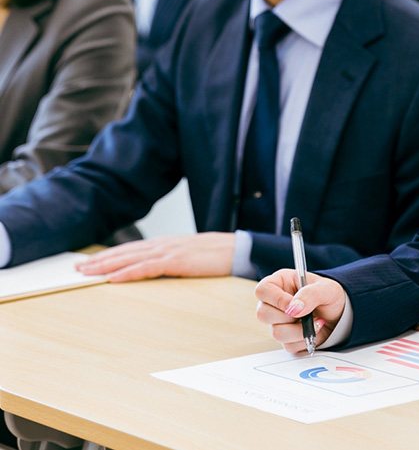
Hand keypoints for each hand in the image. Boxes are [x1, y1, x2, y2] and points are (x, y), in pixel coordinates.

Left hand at [75, 233, 235, 281]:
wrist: (236, 249)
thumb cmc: (215, 255)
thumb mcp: (188, 256)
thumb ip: (171, 260)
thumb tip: (157, 269)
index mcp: (165, 243)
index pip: (130, 249)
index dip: (109, 255)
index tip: (90, 262)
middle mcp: (162, 244)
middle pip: (124, 252)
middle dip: (100, 260)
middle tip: (77, 268)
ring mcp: (168, 251)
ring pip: (129, 258)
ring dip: (106, 266)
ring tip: (87, 273)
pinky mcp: (175, 261)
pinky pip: (145, 268)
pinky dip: (127, 273)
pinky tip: (113, 278)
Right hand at [256, 269, 346, 353]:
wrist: (340, 314)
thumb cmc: (331, 295)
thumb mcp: (326, 289)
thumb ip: (310, 294)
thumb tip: (294, 307)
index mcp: (281, 283)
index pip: (263, 290)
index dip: (275, 299)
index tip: (292, 305)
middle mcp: (276, 302)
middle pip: (263, 314)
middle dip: (287, 317)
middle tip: (306, 313)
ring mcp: (279, 321)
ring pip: (276, 333)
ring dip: (299, 330)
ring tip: (315, 321)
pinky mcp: (287, 338)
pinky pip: (288, 345)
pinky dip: (304, 340)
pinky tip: (313, 330)